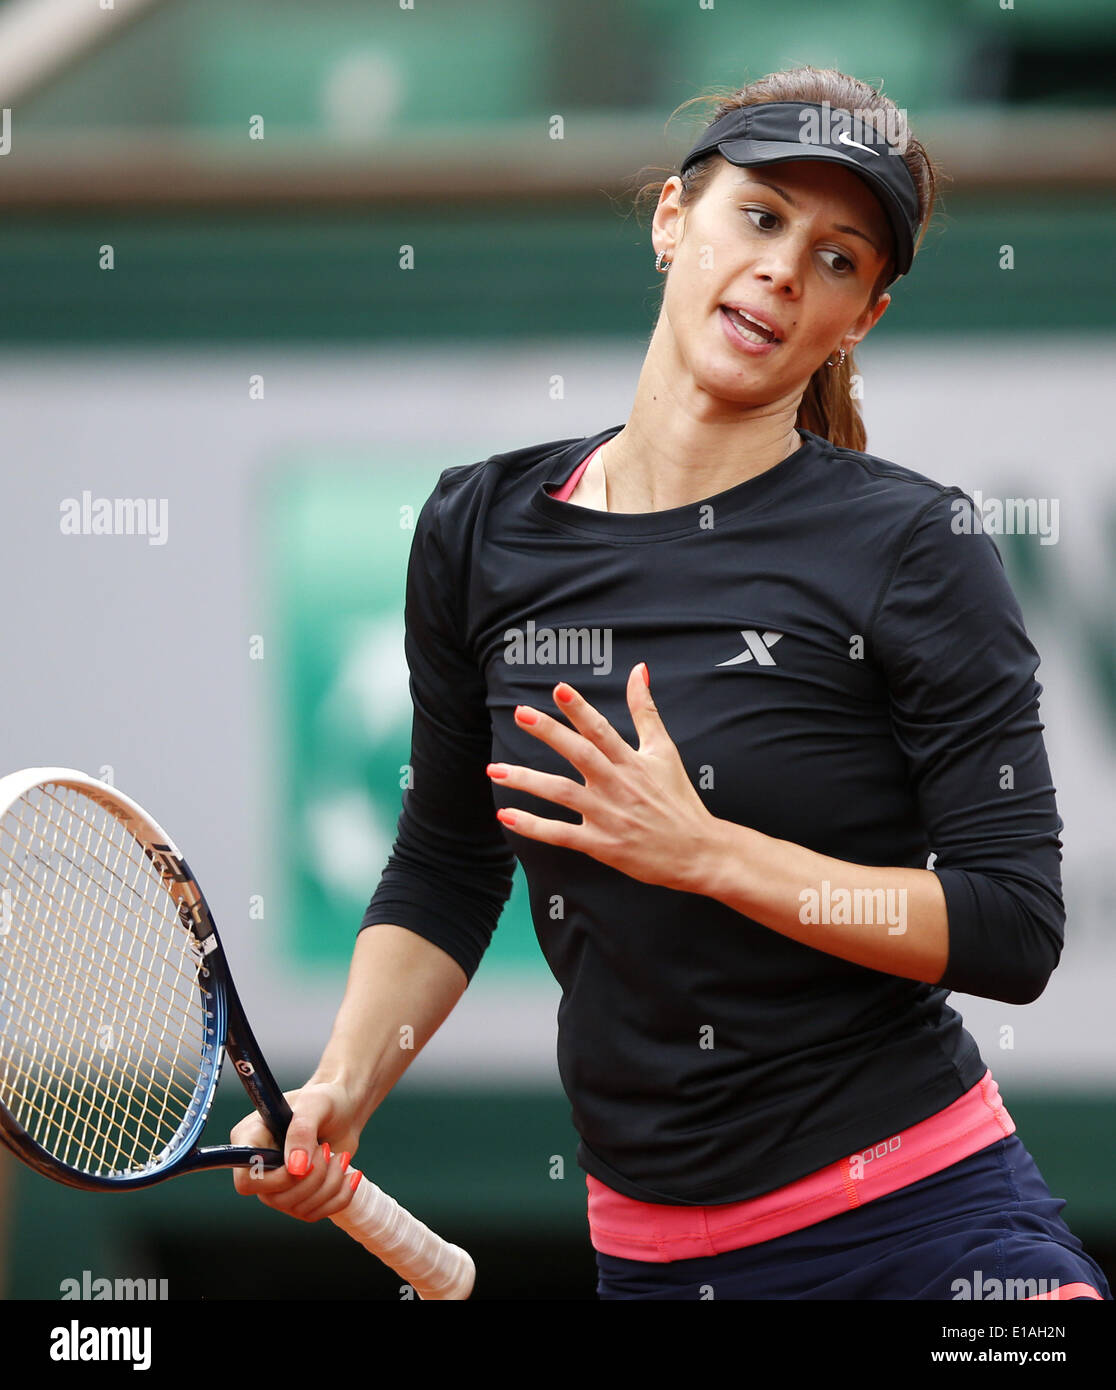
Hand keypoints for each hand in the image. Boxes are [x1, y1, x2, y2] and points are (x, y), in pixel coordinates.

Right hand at [230, 1079, 363, 1221]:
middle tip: (327, 1150)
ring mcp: (278, 1187)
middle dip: (312, 1178)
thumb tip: (296, 1169)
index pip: (247, 1180)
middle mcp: (259, 1168)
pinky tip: (349, 1175)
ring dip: (328, 1185)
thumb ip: (301, 1131)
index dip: (275, 1180)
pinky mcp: (299, 1198)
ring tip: (341, 1157)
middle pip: (275, 1199)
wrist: (345, 1112)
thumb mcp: (315, 1104)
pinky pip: (315, 1213)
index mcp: (250, 1139)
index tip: (303, 1164)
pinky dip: (338, 1196)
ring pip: (298, 1208)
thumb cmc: (326, 1101)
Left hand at [487, 662, 716, 892]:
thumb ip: (646, 711)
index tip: (559, 690)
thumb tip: (638, 670)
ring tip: (495, 770)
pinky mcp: (601, 844)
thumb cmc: (679, 800)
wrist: (698, 851)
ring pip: (561, 794)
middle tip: (520, 714)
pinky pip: (560, 834)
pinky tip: (506, 816)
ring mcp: (607, 815)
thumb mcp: (665, 750)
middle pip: (579, 754)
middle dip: (549, 733)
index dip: (580, 709)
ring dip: (527, 780)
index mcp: (632, 762)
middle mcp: (617, 785)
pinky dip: (533, 826)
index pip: (602, 730)